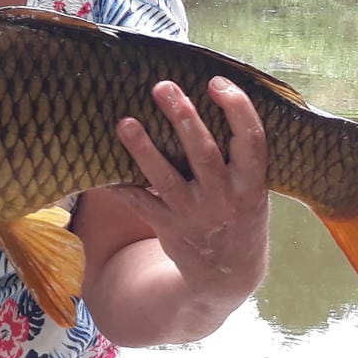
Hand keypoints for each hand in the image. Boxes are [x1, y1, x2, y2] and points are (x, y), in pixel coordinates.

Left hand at [105, 77, 269, 293]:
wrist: (227, 275)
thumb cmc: (239, 215)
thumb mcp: (253, 189)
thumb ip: (237, 156)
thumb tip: (210, 97)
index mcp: (252, 184)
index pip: (250, 139)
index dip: (236, 108)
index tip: (216, 82)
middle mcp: (224, 199)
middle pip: (202, 152)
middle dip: (183, 117)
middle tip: (162, 86)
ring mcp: (194, 215)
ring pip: (165, 178)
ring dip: (143, 149)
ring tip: (125, 122)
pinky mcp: (168, 227)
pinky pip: (140, 203)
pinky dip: (122, 186)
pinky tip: (104, 166)